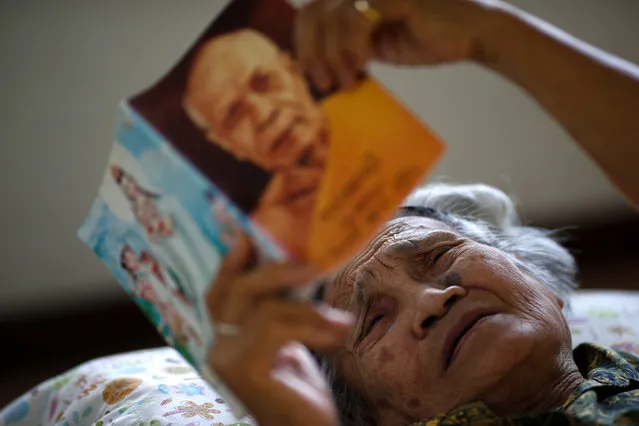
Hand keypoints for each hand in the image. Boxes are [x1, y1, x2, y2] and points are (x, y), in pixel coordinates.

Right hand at [207, 263, 352, 425]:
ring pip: (266, 310)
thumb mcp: (288, 338)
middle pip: (238, 290)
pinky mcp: (246, 371)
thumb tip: (295, 263)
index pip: (218, 291)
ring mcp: (228, 360)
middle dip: (277, 271)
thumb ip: (279, 308)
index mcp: (225, 336)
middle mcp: (218, 346)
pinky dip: (313, 327)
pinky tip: (338, 336)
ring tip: (341, 322)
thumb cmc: (299, 387)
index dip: (231, 262)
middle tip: (313, 267)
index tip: (248, 235)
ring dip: (310, 311)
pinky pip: (277, 330)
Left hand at [295, 0, 502, 88]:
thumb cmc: (427, 39)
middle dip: (313, 54)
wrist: (470, 34)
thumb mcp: (378, 46)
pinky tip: (365, 63)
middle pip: (312, 14)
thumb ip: (350, 48)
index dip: (305, 46)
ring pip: (332, 20)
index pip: (309, 13)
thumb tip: (319, 68)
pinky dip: (355, 47)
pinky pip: (358, 20)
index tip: (318, 77)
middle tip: (326, 83)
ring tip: (349, 80)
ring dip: (336, 57)